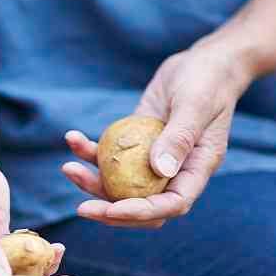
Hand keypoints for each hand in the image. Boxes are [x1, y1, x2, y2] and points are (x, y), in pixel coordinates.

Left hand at [62, 41, 255, 226]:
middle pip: (142, 204)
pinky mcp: (136, 144)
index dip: (141, 213)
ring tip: (68, 167)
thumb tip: (159, 170)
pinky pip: (111, 156)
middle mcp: (175, 171)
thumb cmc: (207, 80)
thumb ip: (179, 137)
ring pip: (121, 185)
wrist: (205, 62)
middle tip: (81, 209)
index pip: (171, 205)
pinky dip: (90, 152)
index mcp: (196, 168)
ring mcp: (154, 159)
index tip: (111, 211)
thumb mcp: (195, 104)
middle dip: (110, 211)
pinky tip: (73, 138)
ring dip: (92, 182)